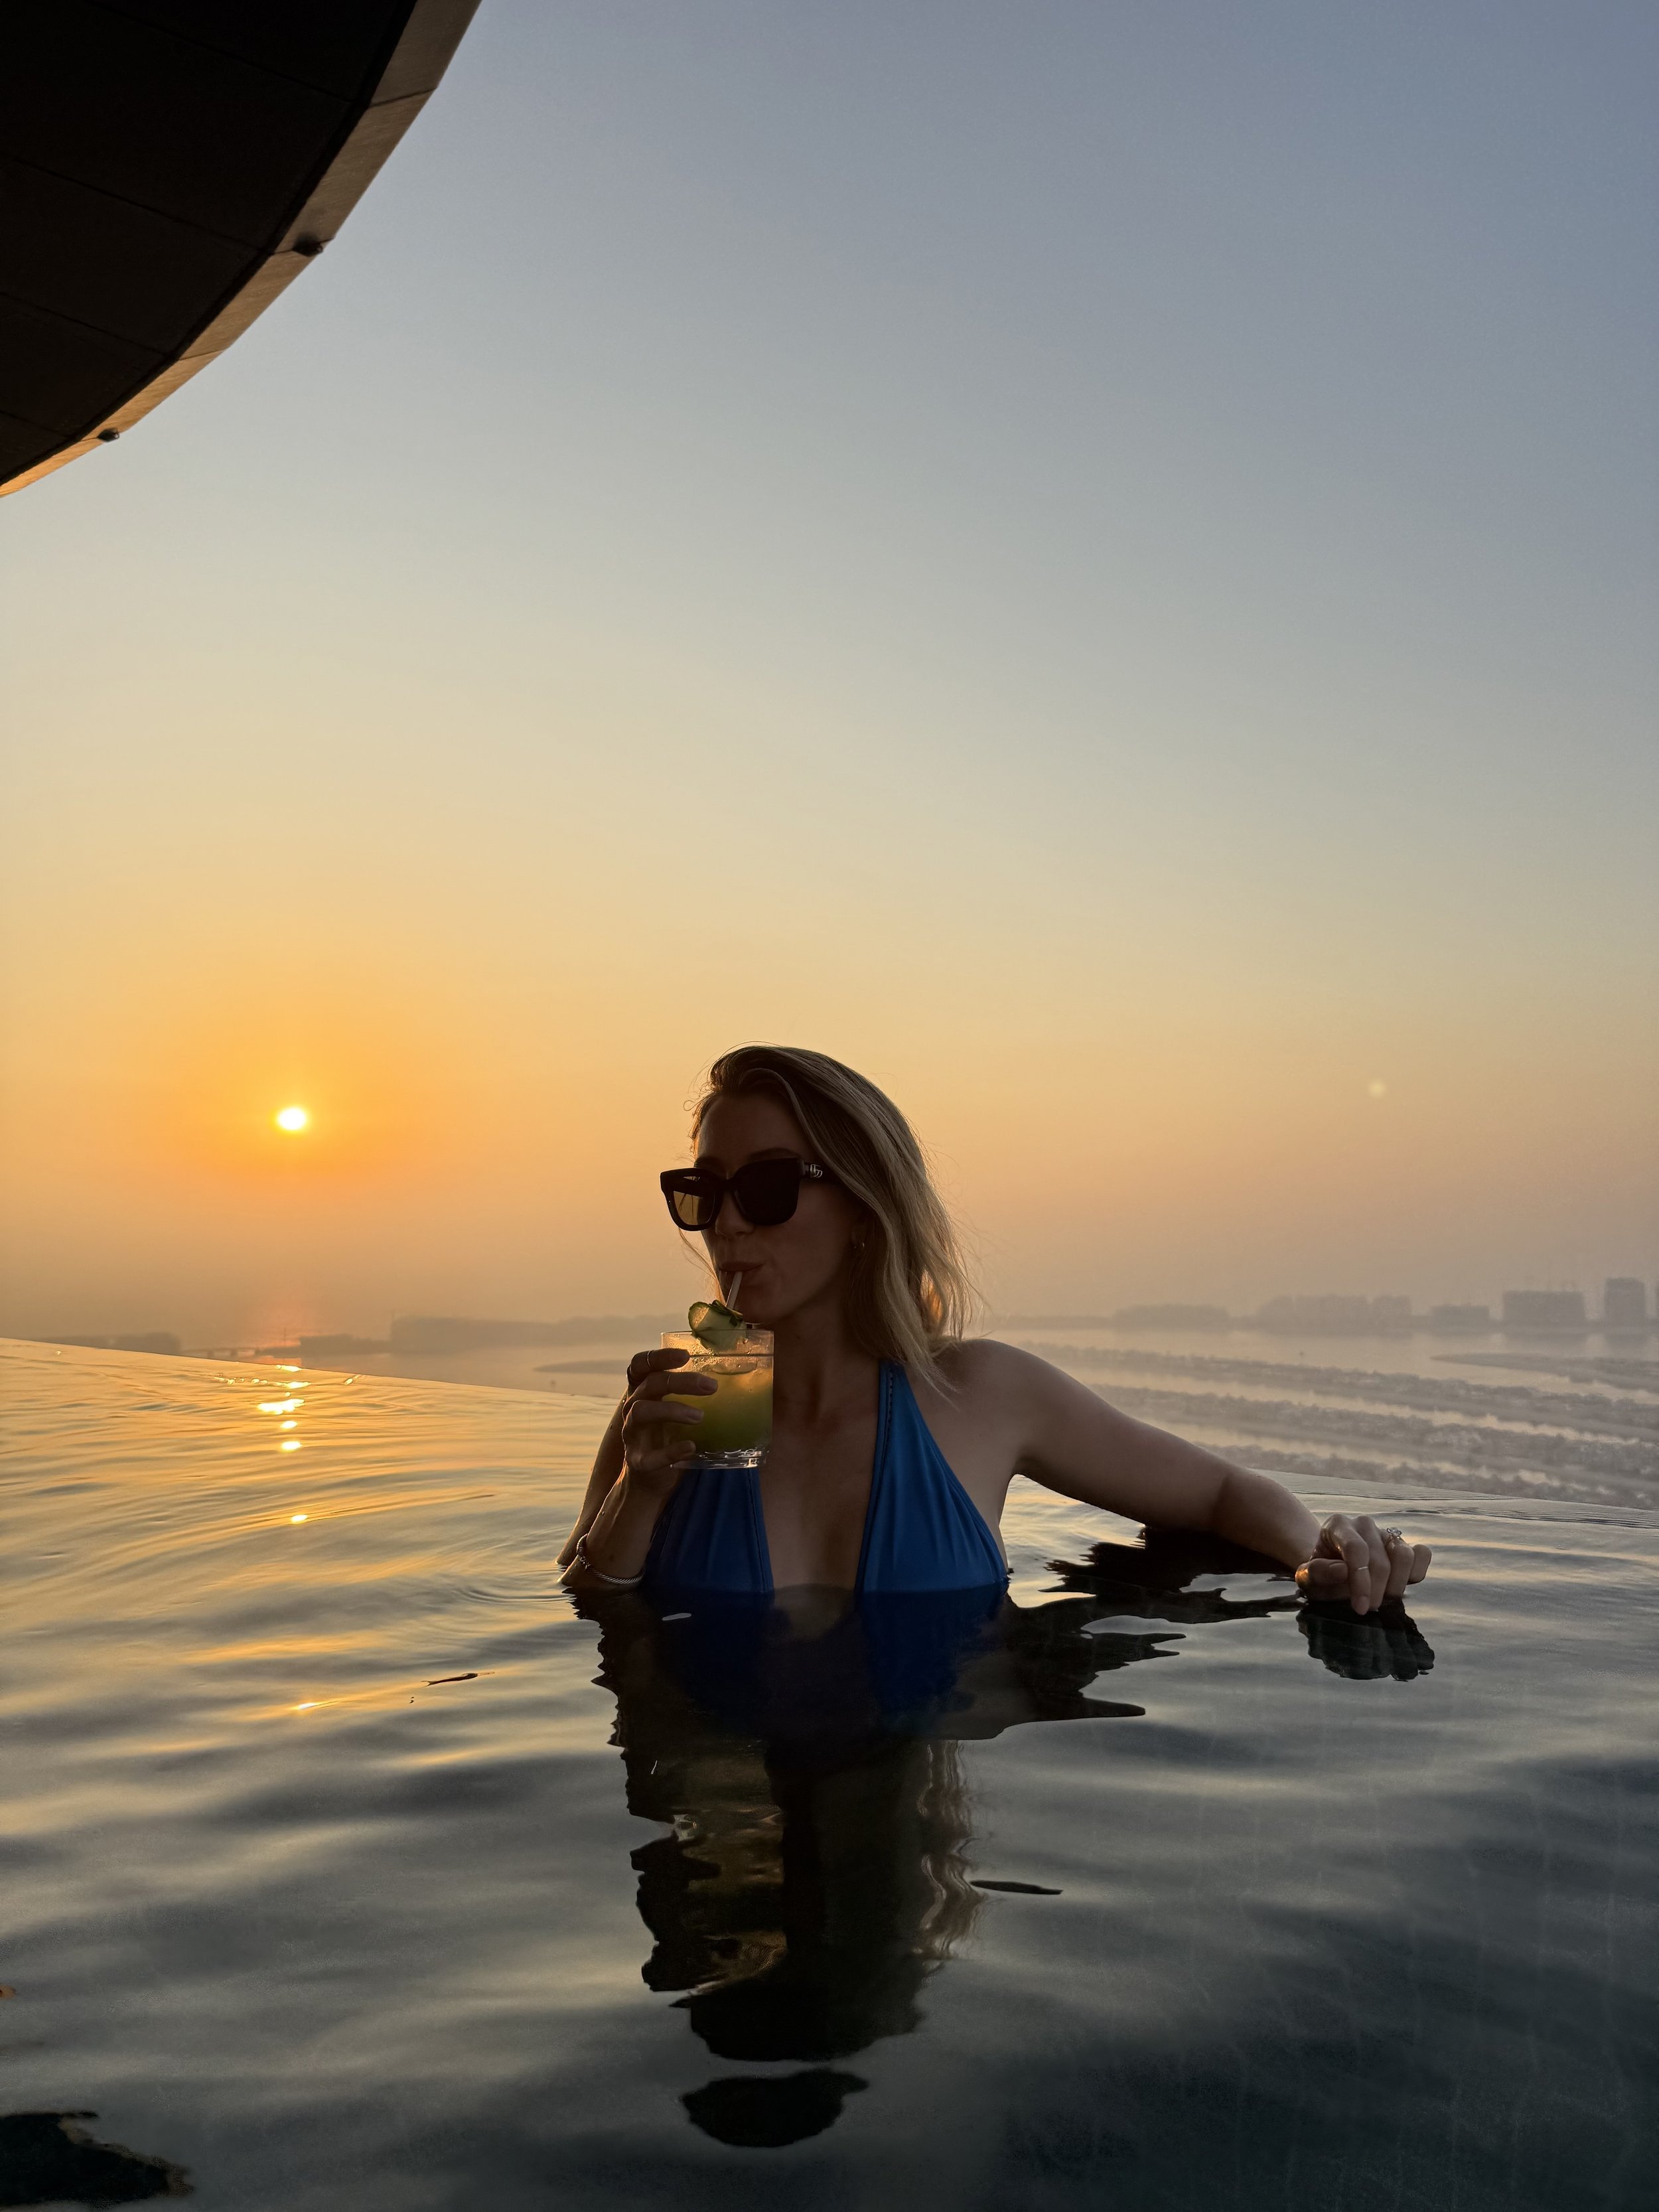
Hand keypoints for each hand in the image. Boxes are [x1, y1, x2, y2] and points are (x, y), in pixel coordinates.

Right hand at [619, 1346, 713, 1494]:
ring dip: (672, 1410)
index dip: (659, 1357)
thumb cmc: (669, 1435)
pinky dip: (670, 1451)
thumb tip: (740, 1381)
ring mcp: (632, 1433)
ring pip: (642, 1412)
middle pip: (651, 1384)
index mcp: (643, 1391)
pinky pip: (650, 1456)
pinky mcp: (637, 1460)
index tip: (684, 1356)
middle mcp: (633, 1407)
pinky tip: (691, 1448)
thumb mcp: (677, 1409)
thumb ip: (694, 1394)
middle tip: (711, 1387)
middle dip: (681, 1382)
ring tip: (699, 1416)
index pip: (641, 1364)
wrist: (650, 1477)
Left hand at [1295, 1514, 1429, 1615]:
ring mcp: (1386, 1533)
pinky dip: (1416, 1573)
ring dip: (1397, 1585)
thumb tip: (1343, 1571)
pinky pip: (1422, 1554)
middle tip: (1369, 1609)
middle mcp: (1363, 1525)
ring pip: (1404, 1555)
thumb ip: (1318, 1573)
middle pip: (1380, 1560)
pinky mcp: (1404, 1544)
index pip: (1355, 1549)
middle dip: (1376, 1591)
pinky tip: (1400, 1585)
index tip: (1361, 1608)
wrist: (1331, 1570)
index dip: (1361, 1581)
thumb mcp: (1307, 1577)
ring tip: (1383, 1599)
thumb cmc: (1320, 1574)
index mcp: (1337, 1526)